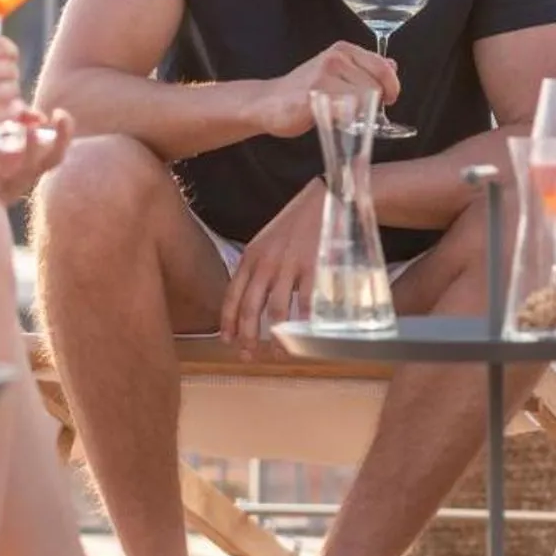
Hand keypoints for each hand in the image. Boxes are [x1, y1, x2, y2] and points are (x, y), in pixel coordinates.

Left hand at [0, 107, 72, 203]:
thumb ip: (12, 123)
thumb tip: (38, 115)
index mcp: (23, 167)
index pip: (55, 153)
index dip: (64, 134)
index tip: (59, 112)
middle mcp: (19, 179)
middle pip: (52, 163)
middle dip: (61, 140)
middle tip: (58, 116)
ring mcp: (2, 188)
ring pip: (28, 172)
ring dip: (32, 149)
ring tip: (28, 128)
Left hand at [219, 179, 325, 353]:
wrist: (327, 199)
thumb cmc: (297, 222)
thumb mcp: (267, 241)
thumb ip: (256, 267)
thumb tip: (249, 296)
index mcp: (251, 256)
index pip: (232, 295)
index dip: (228, 322)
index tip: (227, 341)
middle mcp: (265, 263)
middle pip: (250, 308)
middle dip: (248, 336)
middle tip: (248, 356)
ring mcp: (289, 266)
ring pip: (276, 311)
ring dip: (277, 338)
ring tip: (279, 354)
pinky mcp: (314, 267)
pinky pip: (306, 303)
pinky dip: (304, 325)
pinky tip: (304, 337)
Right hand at [251, 42, 400, 139]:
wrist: (269, 103)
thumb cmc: (305, 91)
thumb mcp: (338, 72)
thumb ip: (365, 68)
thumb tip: (392, 64)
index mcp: (344, 50)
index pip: (383, 68)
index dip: (392, 87)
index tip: (389, 99)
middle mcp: (335, 59)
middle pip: (375, 87)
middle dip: (373, 104)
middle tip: (358, 111)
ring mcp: (324, 76)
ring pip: (362, 100)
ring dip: (358, 114)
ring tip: (341, 114)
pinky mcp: (314, 96)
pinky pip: (344, 111)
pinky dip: (345, 120)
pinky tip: (332, 118)